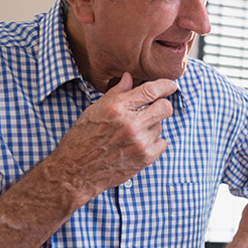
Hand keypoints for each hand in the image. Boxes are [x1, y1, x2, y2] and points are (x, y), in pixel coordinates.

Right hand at [49, 72, 176, 201]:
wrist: (76, 170)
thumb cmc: (83, 138)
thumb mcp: (95, 110)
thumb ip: (116, 93)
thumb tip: (129, 77)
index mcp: (116, 108)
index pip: (150, 91)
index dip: (165, 86)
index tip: (170, 86)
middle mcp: (130, 124)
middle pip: (165, 108)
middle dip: (162, 106)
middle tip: (155, 109)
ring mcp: (139, 143)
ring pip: (161, 126)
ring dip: (152, 127)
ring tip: (134, 133)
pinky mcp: (144, 158)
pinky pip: (163, 143)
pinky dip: (154, 143)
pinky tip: (139, 144)